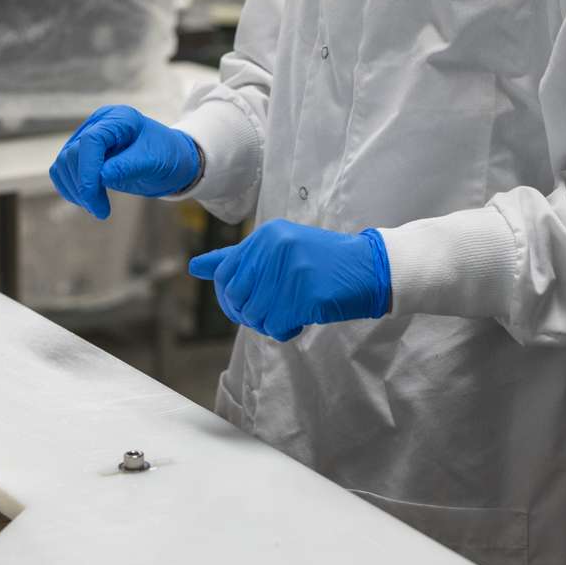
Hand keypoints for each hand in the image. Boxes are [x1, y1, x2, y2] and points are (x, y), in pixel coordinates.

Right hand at [49, 105, 201, 219]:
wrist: (172, 160)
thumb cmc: (167, 156)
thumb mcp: (154, 162)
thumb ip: (128, 166)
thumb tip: (101, 176)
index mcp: (120, 119)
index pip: (91, 141)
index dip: (87, 171)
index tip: (93, 199)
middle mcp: (100, 124)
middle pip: (73, 153)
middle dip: (83, 186)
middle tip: (100, 210)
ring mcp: (89, 137)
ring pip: (64, 163)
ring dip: (75, 189)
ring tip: (96, 206)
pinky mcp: (83, 153)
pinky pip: (63, 170)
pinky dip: (70, 188)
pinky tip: (87, 200)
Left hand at [188, 220, 391, 341]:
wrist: (370, 267)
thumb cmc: (323, 262)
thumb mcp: (278, 251)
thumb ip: (238, 259)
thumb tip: (195, 267)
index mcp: (266, 235)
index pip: (226, 274)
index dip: (231, 299)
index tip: (248, 306)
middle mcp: (275, 247)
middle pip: (238, 298)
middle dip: (251, 314)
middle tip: (275, 311)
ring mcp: (291, 269)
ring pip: (256, 315)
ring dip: (271, 323)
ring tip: (292, 311)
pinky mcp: (307, 292)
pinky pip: (277, 325)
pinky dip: (286, 329)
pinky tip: (302, 317)